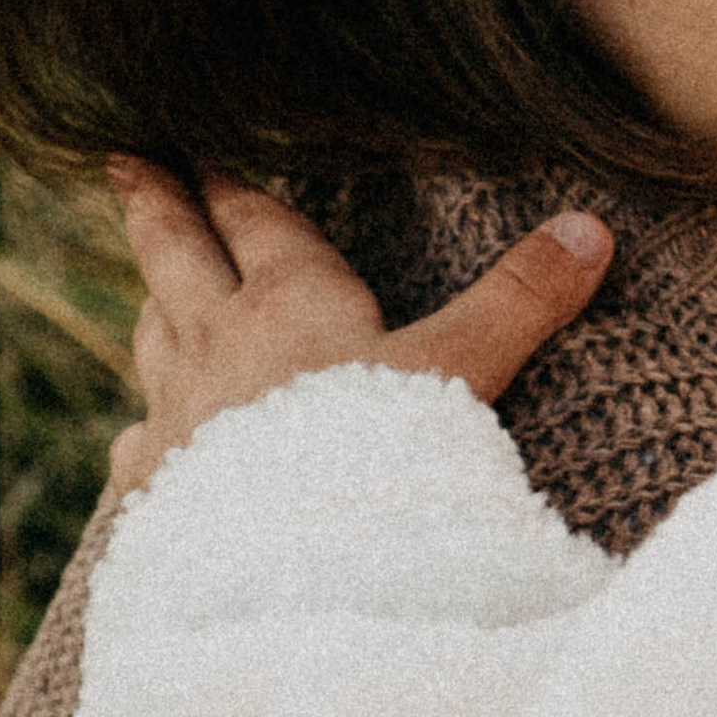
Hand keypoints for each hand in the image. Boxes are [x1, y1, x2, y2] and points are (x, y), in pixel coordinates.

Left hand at [104, 158, 613, 498]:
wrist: (291, 576)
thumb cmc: (378, 463)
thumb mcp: (462, 371)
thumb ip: (520, 300)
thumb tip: (591, 228)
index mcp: (290, 300)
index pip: (252, 219)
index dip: (227, 179)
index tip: (193, 141)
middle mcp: (217, 343)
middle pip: (173, 254)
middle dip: (155, 203)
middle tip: (125, 158)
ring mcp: (178, 415)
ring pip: (154, 335)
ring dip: (156, 302)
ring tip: (156, 289)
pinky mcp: (158, 486)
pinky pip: (141, 438)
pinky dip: (147, 422)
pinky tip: (147, 433)